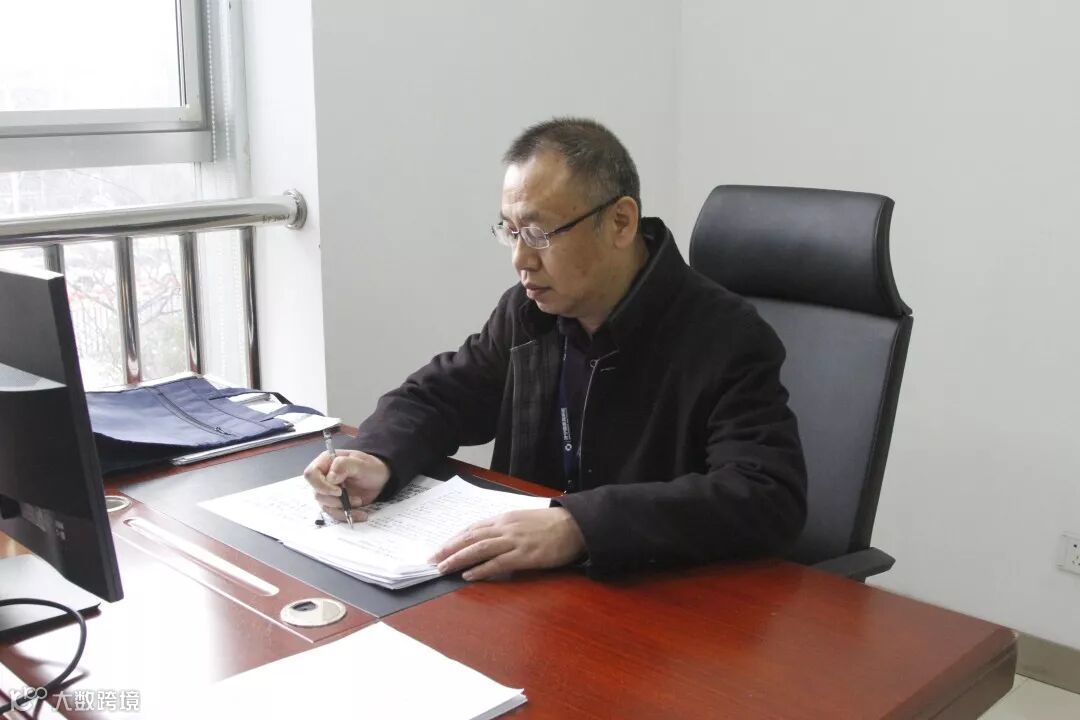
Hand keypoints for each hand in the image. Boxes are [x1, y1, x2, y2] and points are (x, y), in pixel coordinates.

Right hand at [303, 450, 390, 521]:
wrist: (379, 479)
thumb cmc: (370, 467)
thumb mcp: (361, 464)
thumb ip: (344, 465)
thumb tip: (330, 477)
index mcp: (326, 462)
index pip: (311, 474)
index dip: (321, 485)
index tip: (338, 491)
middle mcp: (323, 477)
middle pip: (317, 493)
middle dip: (336, 500)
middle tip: (355, 499)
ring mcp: (327, 491)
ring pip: (325, 505)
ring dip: (343, 507)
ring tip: (359, 501)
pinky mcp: (334, 503)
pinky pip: (334, 513)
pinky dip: (347, 515)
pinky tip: (360, 514)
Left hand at [431, 507, 585, 580]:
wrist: (575, 525)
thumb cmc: (551, 524)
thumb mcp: (523, 521)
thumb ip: (505, 529)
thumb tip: (488, 541)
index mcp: (504, 519)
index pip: (472, 528)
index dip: (454, 539)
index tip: (439, 548)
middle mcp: (505, 527)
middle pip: (470, 537)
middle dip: (448, 549)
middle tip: (431, 560)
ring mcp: (514, 541)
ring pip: (479, 549)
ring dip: (458, 559)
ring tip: (442, 568)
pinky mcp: (525, 555)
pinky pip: (498, 562)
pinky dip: (481, 569)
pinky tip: (468, 575)